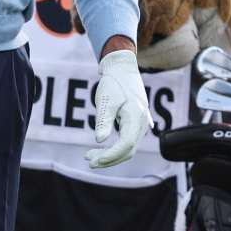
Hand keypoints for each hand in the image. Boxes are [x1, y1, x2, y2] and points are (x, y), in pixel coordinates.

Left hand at [86, 48, 147, 168]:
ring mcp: (141, 126)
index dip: (111, 155)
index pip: (126, 145)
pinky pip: (128, 143)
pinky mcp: (136, 125)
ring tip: (89, 156)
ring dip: (110, 156)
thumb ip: (104, 121)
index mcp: (136, 117)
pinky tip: (100, 149)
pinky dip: (114, 149)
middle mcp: (142, 124)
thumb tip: (99, 140)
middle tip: (89, 160)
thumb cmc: (113, 84)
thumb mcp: (106, 101)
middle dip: (109, 159)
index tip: (95, 160)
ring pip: (128, 149)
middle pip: (128, 151)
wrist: (123, 70)